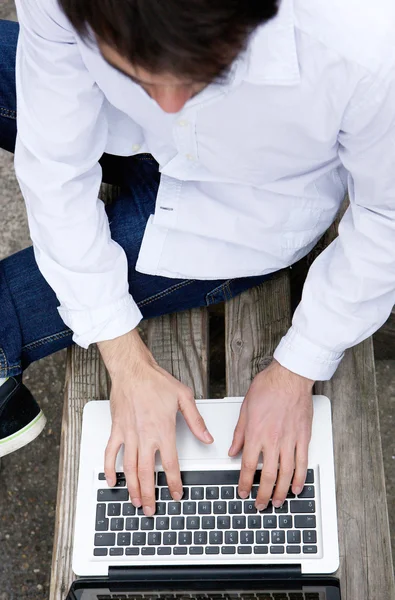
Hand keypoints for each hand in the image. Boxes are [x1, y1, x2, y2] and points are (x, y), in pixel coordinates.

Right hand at [98, 329, 212, 516]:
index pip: (170, 464)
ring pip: (129, 468)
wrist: (133, 370)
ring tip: (136, 502)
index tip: (176, 494)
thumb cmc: (156, 381)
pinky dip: (110, 469)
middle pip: (147, 473)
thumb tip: (207, 437)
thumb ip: (196, 421)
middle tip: (152, 509)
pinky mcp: (117, 429)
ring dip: (132, 488)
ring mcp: (129, 434)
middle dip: (150, 494)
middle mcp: (145, 436)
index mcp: (163, 430)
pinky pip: (111, 453)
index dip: (174, 482)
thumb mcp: (183, 397)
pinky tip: (112, 480)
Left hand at [228, 359, 313, 508]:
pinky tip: (298, 487)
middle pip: (269, 476)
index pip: (249, 466)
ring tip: (277, 502)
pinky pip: (303, 463)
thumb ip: (239, 433)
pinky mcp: (304, 437)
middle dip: (263, 494)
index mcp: (256, 433)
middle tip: (260, 504)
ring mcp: (290, 440)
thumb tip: (233, 450)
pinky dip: (300, 478)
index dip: (245, 483)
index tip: (243, 492)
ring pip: (287, 473)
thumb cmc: (268, 387)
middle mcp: (273, 440)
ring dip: (282, 491)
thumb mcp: (245, 409)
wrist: (290, 376)